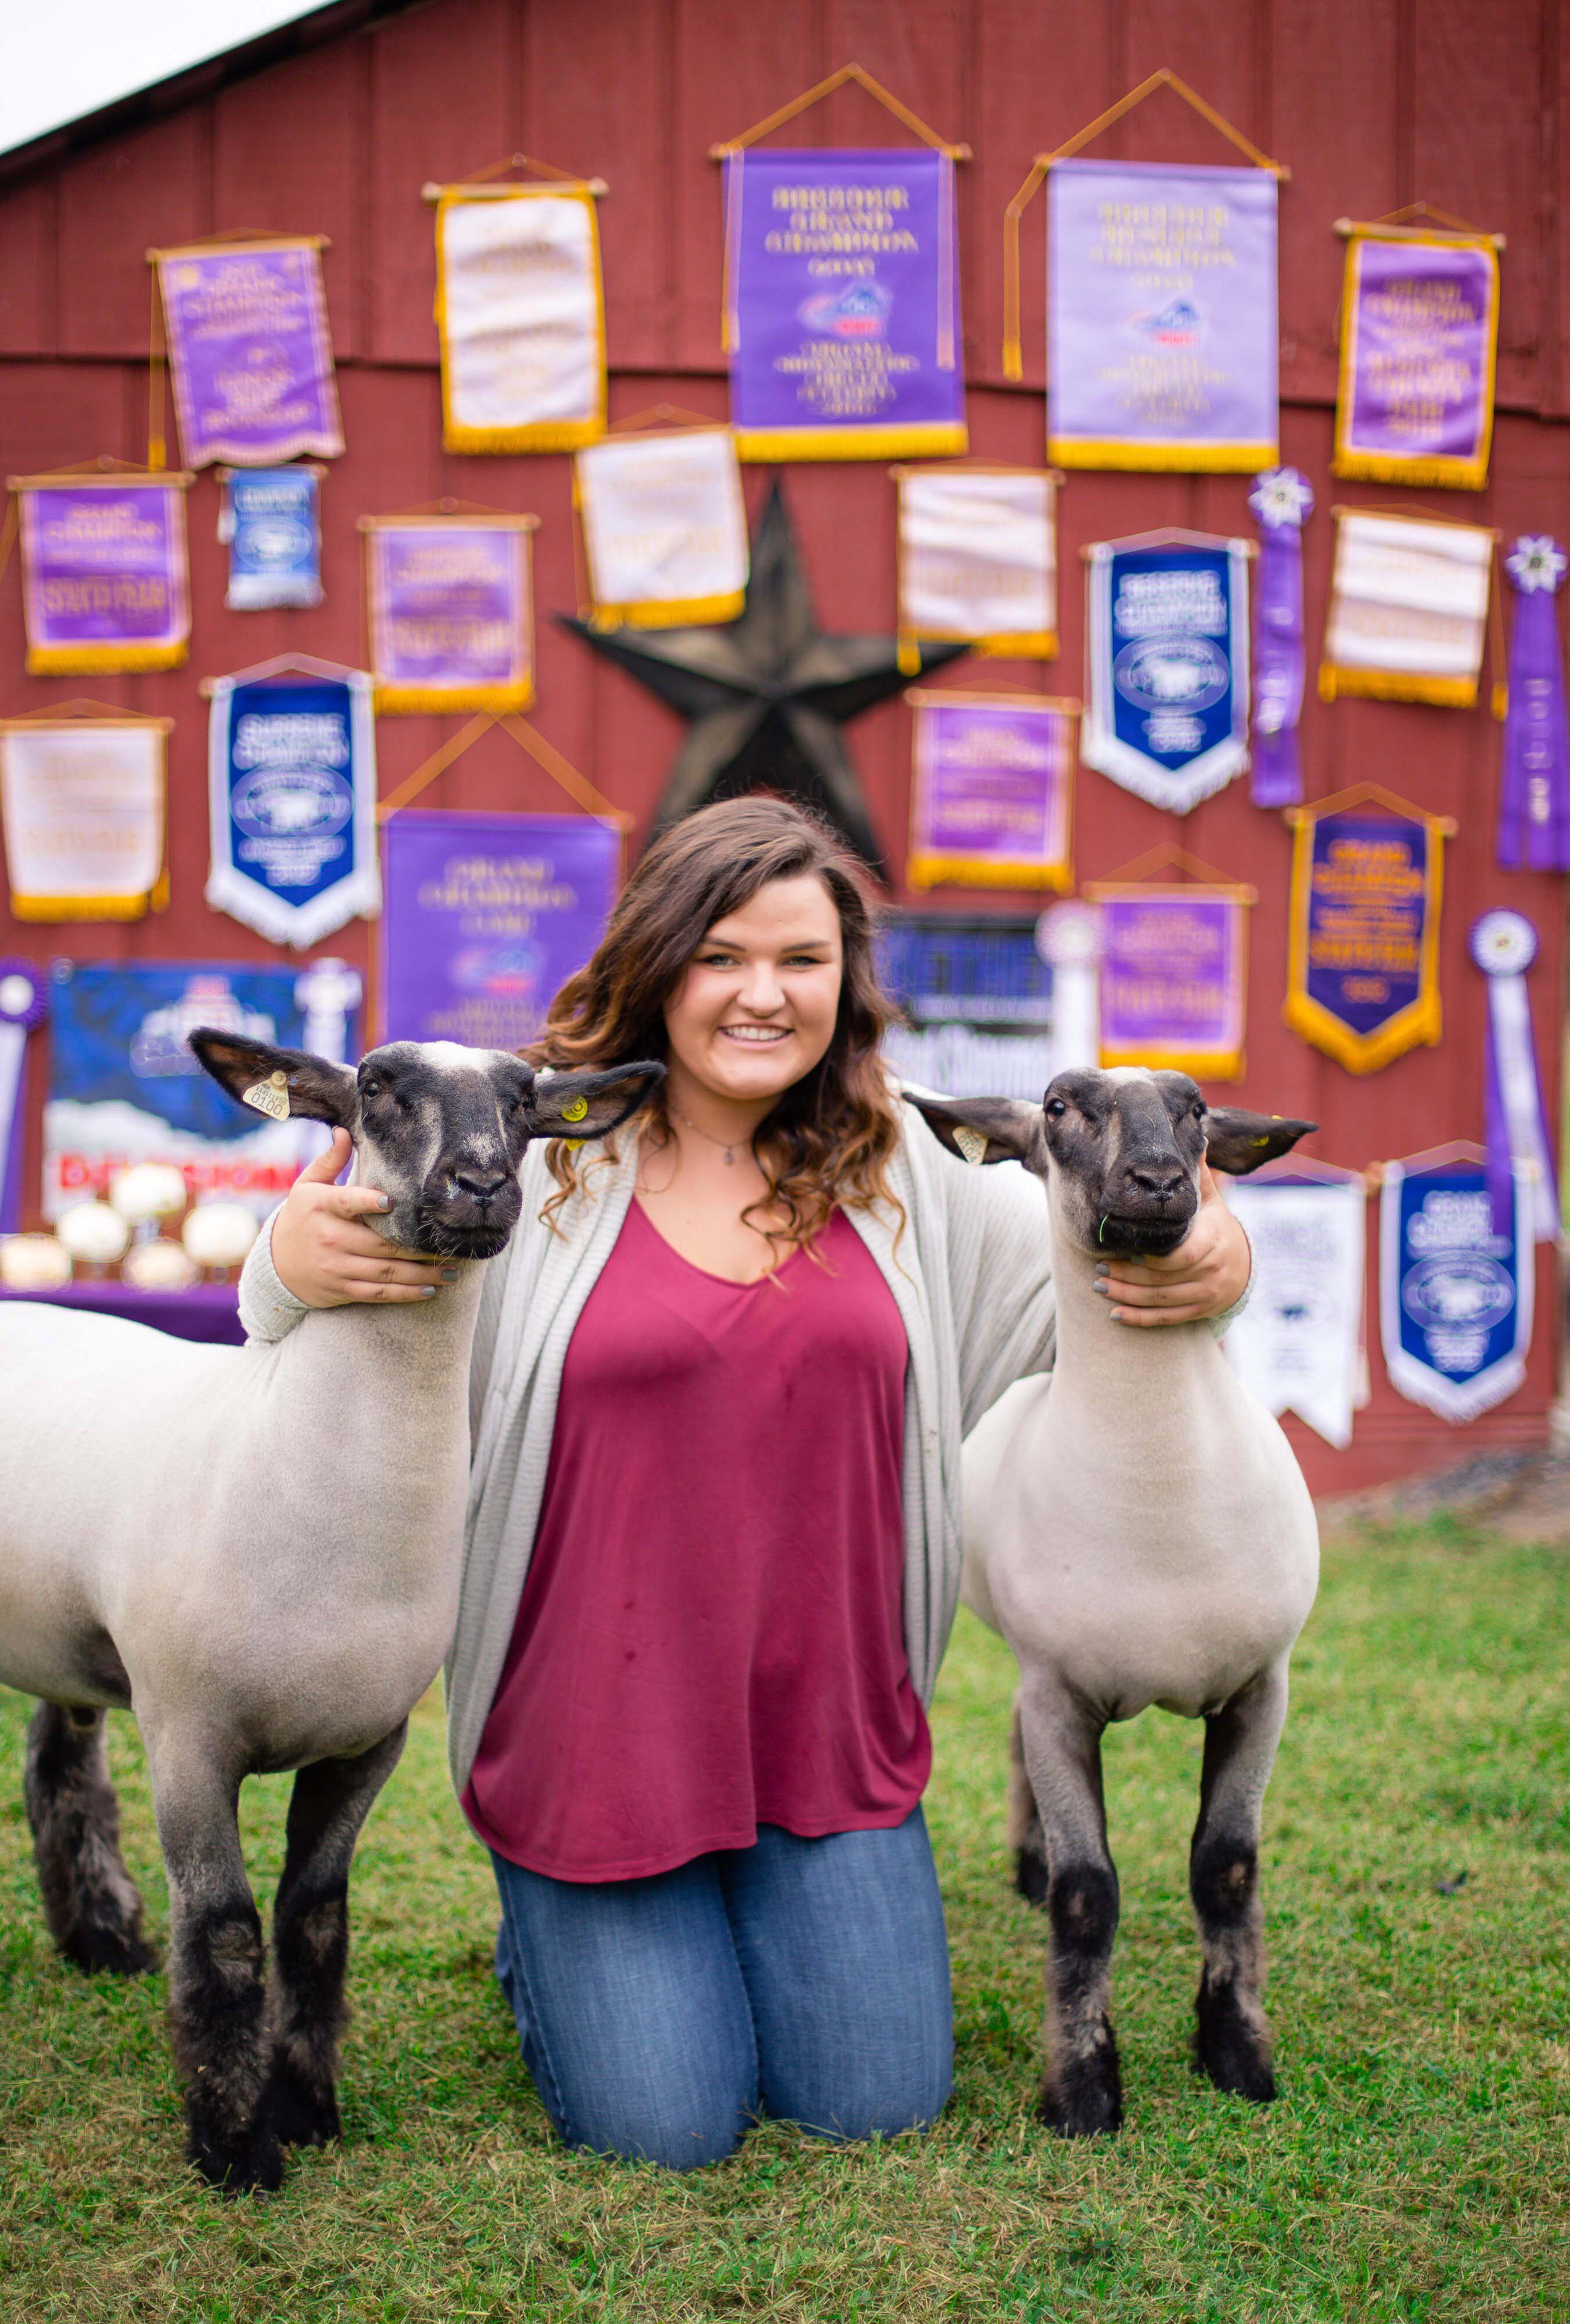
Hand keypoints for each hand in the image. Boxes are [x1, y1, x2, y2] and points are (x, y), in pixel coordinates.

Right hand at [269, 1131, 451, 1307]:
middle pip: (380, 1244)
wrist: (274, 1265)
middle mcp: (328, 1237)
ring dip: (422, 1275)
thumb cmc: (301, 1217)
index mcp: (320, 1206)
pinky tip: (429, 1291)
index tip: (391, 1202)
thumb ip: (330, 1161)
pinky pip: (378, 1293)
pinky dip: (405, 1294)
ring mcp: (335, 1266)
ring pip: (385, 1272)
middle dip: (419, 1248)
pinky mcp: (342, 1289)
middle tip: (450, 1245)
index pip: (346, 1202)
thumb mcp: (307, 1186)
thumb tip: (344, 1131)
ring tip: (450, 1273)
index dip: (367, 1202)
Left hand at [1094, 1163, 1251, 1327]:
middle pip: (1163, 1280)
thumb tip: (1198, 1136)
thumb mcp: (1212, 1201)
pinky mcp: (1199, 1312)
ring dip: (1127, 1296)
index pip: (1180, 1255)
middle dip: (1128, 1275)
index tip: (1122, 1247)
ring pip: (1161, 1301)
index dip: (1150, 1256)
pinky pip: (1166, 1319)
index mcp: (1214, 1241)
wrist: (1244, 1266)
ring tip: (1099, 1286)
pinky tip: (1115, 1315)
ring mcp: (1205, 1295)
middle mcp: (1212, 1271)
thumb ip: (1200, 1175)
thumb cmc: (1218, 1228)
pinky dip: (1139, 1319)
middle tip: (1099, 1268)